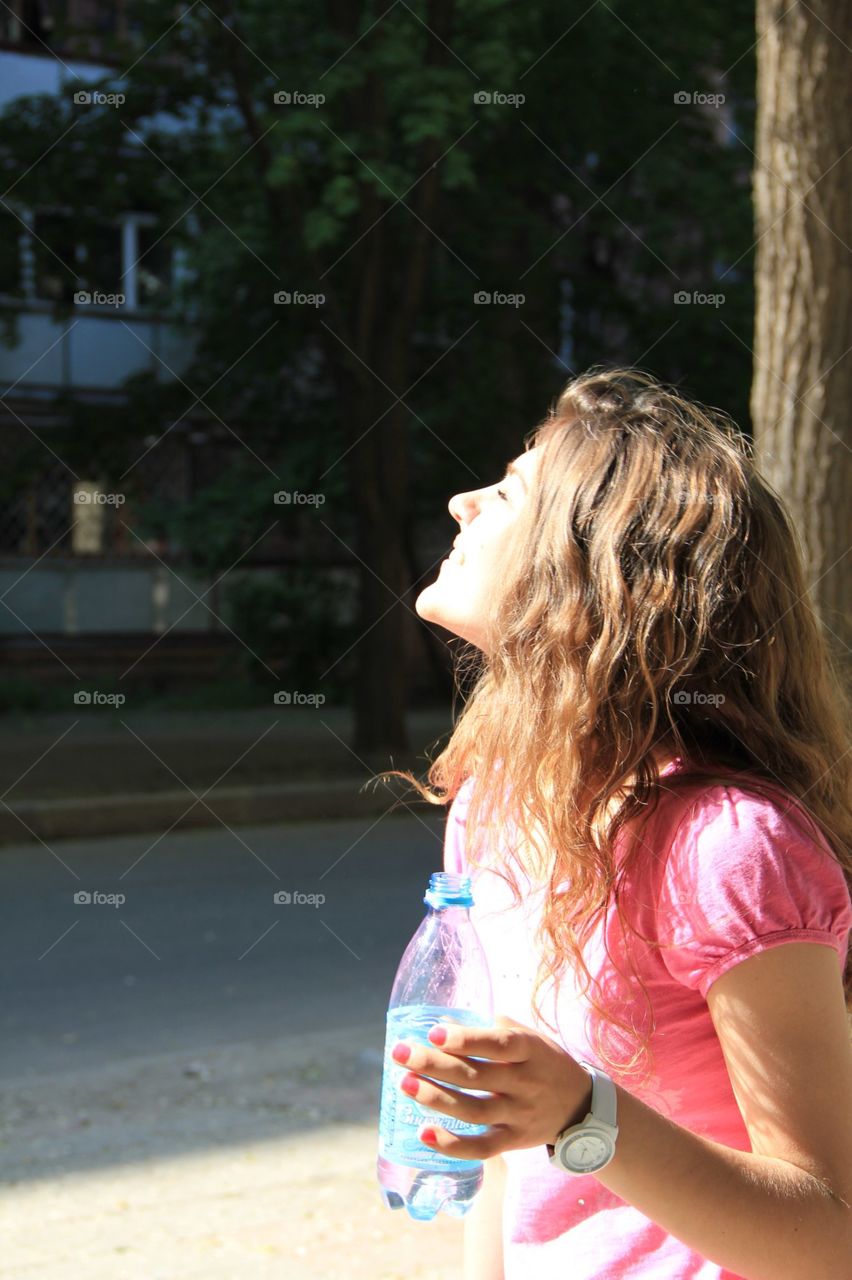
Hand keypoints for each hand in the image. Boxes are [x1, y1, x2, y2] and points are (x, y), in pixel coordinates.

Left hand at [391, 1013, 592, 1158]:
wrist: (582, 1107)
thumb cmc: (545, 1061)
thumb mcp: (530, 1036)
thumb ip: (493, 1028)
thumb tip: (444, 1022)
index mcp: (531, 1050)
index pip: (498, 1044)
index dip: (466, 1039)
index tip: (433, 1032)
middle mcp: (526, 1083)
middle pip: (477, 1076)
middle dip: (435, 1065)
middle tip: (401, 1054)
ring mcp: (520, 1115)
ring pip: (474, 1110)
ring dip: (436, 1099)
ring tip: (405, 1086)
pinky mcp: (514, 1141)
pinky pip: (482, 1147)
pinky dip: (453, 1145)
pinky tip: (424, 1134)